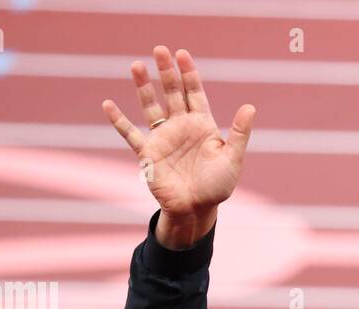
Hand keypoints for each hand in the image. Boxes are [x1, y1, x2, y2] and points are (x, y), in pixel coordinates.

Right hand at [102, 46, 254, 247]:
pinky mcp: (148, 153)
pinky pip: (130, 134)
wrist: (196, 210)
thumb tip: (250, 107)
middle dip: (166, 72)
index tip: (182, 54)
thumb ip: (238, 133)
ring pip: (150, 106)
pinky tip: (108, 105)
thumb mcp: (232, 159)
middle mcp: (180, 126)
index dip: (189, 74)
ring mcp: (163, 138)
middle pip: (172, 93)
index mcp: (201, 125)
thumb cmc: (217, 186)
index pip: (194, 93)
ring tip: (137, 65)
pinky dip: (119, 121)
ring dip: (144, 87)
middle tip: (160, 49)